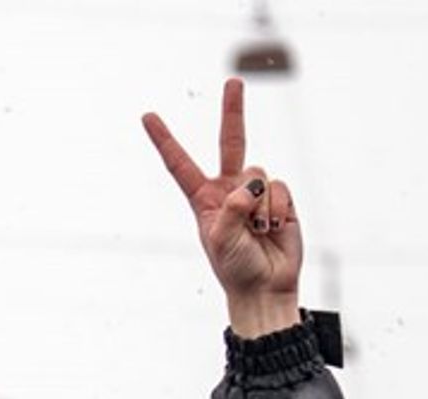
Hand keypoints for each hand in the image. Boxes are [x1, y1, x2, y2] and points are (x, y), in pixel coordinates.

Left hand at [142, 78, 302, 336]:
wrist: (266, 288)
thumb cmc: (235, 269)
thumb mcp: (220, 241)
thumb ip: (230, 211)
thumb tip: (251, 188)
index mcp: (203, 199)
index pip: (180, 163)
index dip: (165, 139)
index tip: (147, 116)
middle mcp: (229, 189)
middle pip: (232, 141)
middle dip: (233, 110)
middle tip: (234, 81)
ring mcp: (256, 192)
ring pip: (259, 174)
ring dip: (261, 206)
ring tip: (258, 232)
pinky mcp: (281, 199)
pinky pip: (280, 188)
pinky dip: (278, 209)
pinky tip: (274, 230)